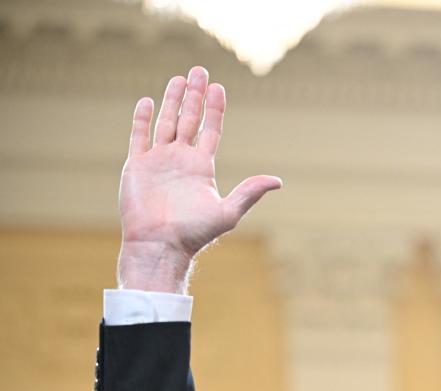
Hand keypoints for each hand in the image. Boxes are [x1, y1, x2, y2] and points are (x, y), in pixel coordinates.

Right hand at [117, 66, 281, 292]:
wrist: (160, 245)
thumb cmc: (194, 233)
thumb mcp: (228, 212)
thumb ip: (250, 193)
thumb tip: (278, 181)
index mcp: (202, 167)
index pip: (211, 130)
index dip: (215, 109)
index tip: (219, 88)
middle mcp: (181, 160)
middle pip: (189, 119)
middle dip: (195, 95)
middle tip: (199, 70)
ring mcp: (159, 161)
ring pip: (166, 122)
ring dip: (172, 100)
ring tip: (179, 78)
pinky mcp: (137, 166)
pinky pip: (139, 136)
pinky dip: (142, 118)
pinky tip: (147, 101)